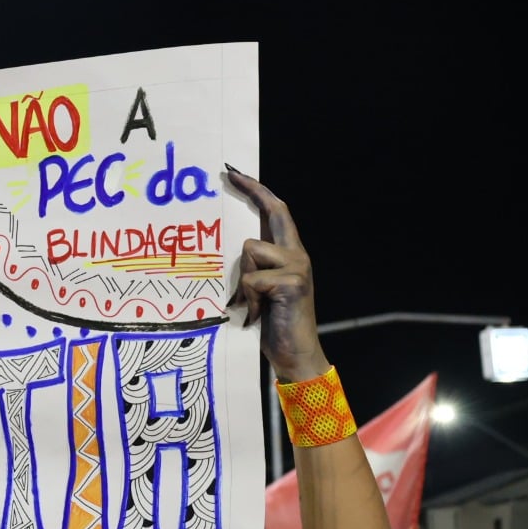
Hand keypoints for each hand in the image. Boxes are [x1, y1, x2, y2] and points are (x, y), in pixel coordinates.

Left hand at [225, 169, 328, 381]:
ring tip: (252, 303)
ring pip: (251, 250)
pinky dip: (249, 298)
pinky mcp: (293, 282)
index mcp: (288, 254)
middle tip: (229, 174)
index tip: (235, 174)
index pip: (275, 213)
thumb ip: (252, 267)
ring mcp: (298, 266)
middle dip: (252, 191)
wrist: (297, 354)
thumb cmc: (273, 323)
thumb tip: (230, 249)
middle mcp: (297, 254)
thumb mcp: (259, 289)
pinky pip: (253, 279)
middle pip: (275, 212)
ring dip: (243, 279)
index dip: (257, 191)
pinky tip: (258, 314)